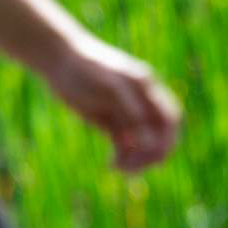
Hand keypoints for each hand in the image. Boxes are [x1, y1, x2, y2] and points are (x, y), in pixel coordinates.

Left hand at [40, 36, 181, 171]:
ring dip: (137, 159)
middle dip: (152, 154)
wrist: (57, 59)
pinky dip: (123, 157)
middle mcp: (141, 101)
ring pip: (143, 143)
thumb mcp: (107, 86)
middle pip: (160, 134)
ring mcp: (126, 112)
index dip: (167, 140)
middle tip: (132, 168)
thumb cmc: (83, 67)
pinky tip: (112, 164)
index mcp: (146, 88)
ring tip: (118, 168)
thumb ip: (130, 111)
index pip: (170, 119)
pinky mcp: (111, 121)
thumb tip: (149, 141)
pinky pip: (125, 145)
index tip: (152, 157)